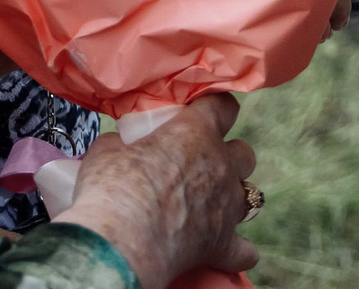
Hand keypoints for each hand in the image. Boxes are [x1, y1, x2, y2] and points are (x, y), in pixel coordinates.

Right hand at [61, 94, 257, 288]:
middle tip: (201, 166)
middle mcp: (220, 165)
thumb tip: (120, 147)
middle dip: (229, 158)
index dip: (216, 108)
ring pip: (251, 197)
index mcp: (195, 132)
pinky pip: (246, 251)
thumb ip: (122, 144)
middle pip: (244, 154)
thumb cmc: (113, 186)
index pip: (222, 106)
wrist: (122, 240)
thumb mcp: (107, 150)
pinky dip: (237, 251)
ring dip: (232, 199)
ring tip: (210, 207)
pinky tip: (225, 250)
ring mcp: (227, 206)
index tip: (204, 113)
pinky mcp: (223, 244)